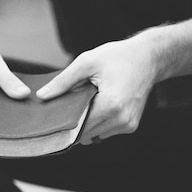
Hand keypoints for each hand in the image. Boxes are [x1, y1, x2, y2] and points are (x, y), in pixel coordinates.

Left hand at [36, 37, 159, 144]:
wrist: (149, 57)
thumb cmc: (118, 57)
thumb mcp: (86, 62)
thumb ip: (63, 81)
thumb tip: (42, 96)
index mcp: (111, 105)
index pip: (78, 127)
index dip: (62, 123)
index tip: (51, 118)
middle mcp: (121, 120)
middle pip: (85, 134)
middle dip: (72, 123)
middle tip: (65, 106)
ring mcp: (127, 125)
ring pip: (95, 135)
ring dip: (85, 123)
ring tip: (84, 102)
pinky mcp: (130, 126)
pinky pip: (105, 131)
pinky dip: (97, 122)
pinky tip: (95, 106)